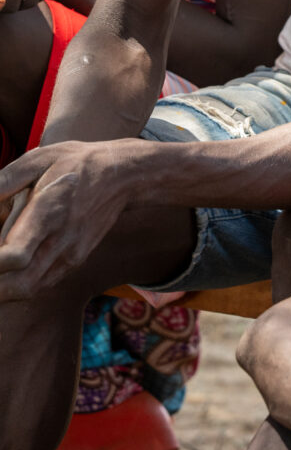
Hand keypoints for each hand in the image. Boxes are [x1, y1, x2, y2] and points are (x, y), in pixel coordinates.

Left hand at [0, 141, 129, 299]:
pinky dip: (18, 286)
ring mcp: (70, 254)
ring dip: (3, 289)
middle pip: (17, 284)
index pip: (15, 255)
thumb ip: (5, 181)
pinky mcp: (74, 260)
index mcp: (49, 212)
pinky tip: (9, 270)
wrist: (120, 175)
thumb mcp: (39, 159)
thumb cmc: (75, 162)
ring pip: (27, 290)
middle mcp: (61, 240)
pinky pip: (41, 285)